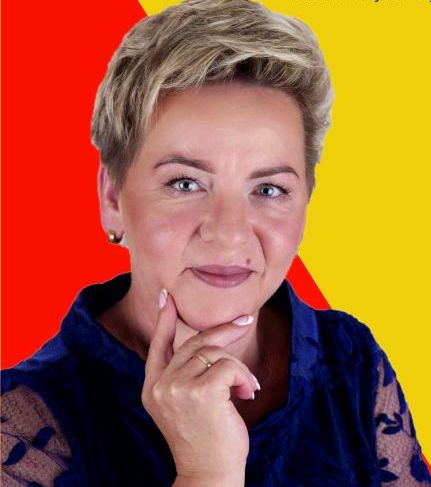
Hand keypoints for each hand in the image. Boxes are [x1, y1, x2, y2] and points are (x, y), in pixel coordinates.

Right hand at [141, 289, 258, 481]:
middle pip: (194, 342)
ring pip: (215, 353)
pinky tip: (248, 394)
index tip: (168, 298)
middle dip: (223, 330)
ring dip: (239, 368)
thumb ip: (185, 375)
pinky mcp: (200, 392)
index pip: (158, 345)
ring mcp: (177, 388)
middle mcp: (160, 385)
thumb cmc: (203, 439)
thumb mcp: (184, 404)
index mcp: (153, 387)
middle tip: (244, 320)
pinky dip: (245, 377)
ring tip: (247, 387)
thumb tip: (205, 345)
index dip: (164, 320)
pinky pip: (230, 366)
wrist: (209, 476)